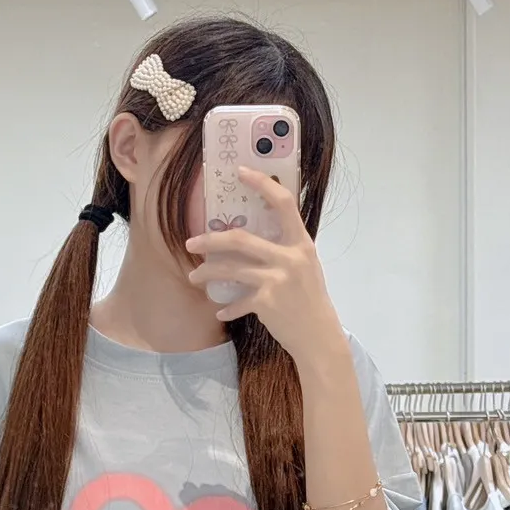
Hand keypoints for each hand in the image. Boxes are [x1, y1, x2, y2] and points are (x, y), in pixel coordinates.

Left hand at [185, 166, 342, 363]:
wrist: (319, 337)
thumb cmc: (310, 300)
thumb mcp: (306, 267)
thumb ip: (284, 249)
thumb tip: (251, 239)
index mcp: (301, 243)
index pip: (283, 203)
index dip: (262, 184)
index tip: (241, 172)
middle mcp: (289, 258)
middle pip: (240, 239)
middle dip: (210, 240)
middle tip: (191, 243)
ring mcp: (277, 280)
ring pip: (230, 269)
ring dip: (207, 273)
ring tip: (194, 277)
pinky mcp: (266, 302)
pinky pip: (237, 301)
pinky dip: (227, 308)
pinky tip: (220, 311)